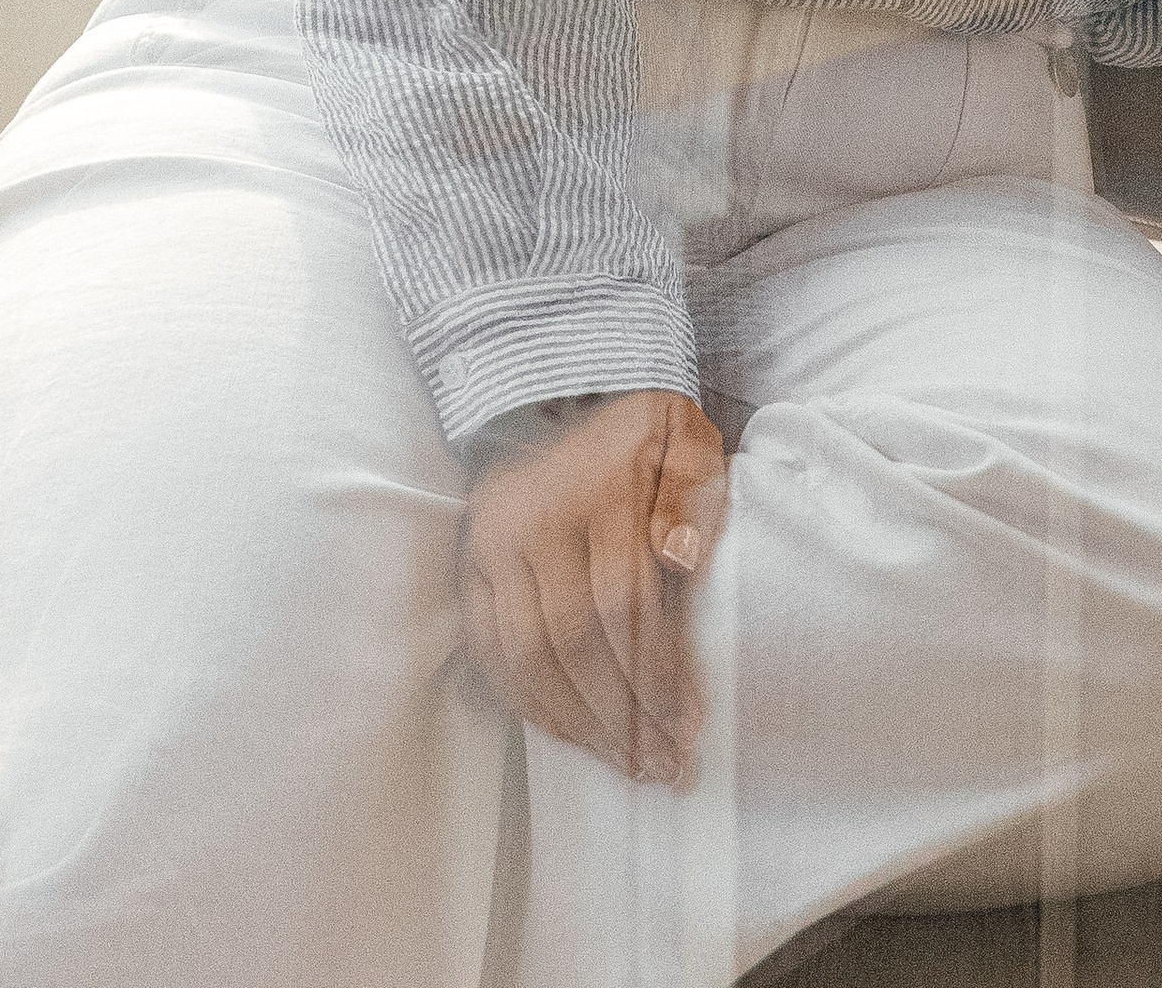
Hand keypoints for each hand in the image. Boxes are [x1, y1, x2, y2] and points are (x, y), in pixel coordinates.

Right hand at [458, 388, 728, 785]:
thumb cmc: (645, 437)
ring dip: (576, 725)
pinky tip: (569, 734)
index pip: (622, 606)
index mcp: (592, 490)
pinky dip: (528, 703)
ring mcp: (491, 544)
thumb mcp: (686, 441)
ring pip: (526, 658)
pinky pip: (490, 652)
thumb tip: (680, 556)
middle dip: (619, 719)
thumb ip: (692, 493)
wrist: (565, 393)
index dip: (655, 677)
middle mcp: (530, 520)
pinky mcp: (468, 565)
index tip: (689, 729)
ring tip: (624, 764)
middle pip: (571, 645)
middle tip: (661, 768)